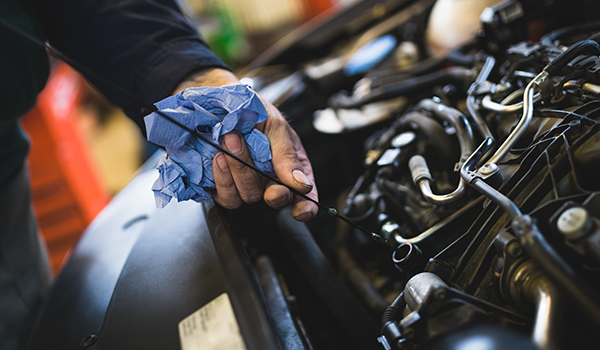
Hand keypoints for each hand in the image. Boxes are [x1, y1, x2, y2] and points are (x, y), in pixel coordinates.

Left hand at [173, 68, 318, 220]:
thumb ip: (288, 155)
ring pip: (247, 197)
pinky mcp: (222, 187)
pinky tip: (219, 157)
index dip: (305, 207)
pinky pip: (225, 196)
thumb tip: (301, 184)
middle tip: (260, 162)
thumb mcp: (276, 125)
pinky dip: (222, 177)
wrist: (217, 101)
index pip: (303, 195)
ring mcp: (244, 184)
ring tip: (231, 141)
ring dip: (239, 172)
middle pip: (274, 198)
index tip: (302, 210)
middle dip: (266, 184)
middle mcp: (269, 179)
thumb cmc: (252, 110)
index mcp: (289, 166)